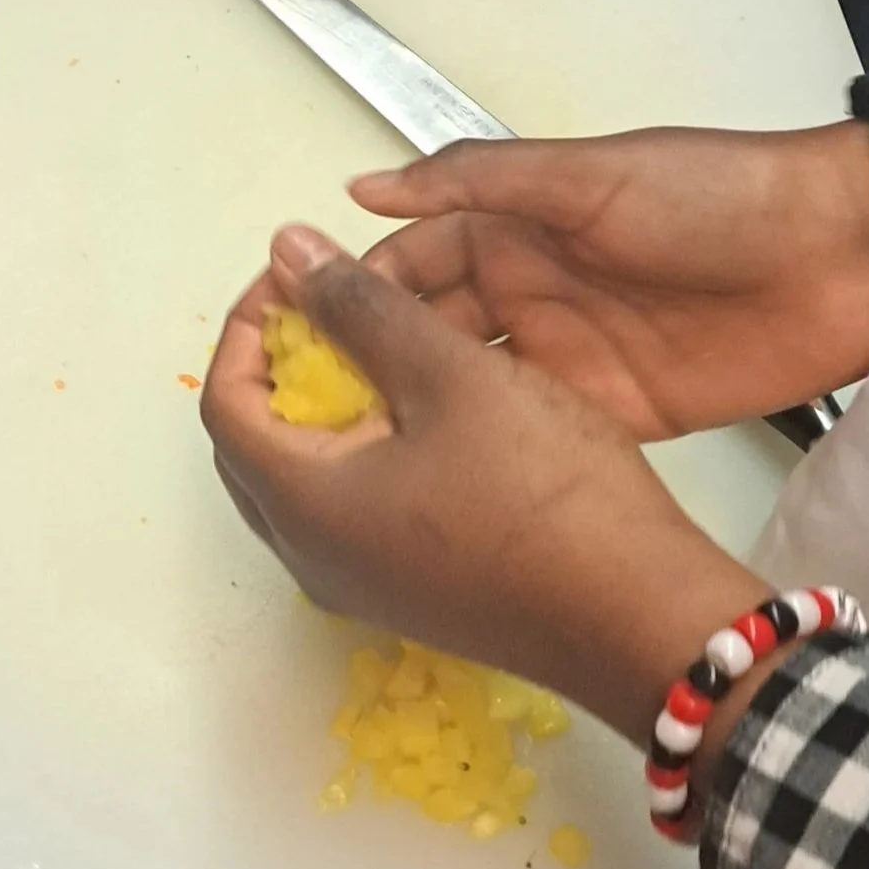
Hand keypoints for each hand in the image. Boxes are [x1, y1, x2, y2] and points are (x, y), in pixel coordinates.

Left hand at [203, 225, 763, 744]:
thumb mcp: (449, 374)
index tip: (298, 273)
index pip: (226, 401)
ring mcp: (363, 582)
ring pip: (304, 474)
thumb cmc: (543, 490)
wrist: (642, 618)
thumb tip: (287, 250)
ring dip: (324, 402)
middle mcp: (314, 555)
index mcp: (303, 504)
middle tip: (330, 300)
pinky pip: (351, 506)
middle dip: (279, 362)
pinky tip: (423, 404)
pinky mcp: (412, 590)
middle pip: (254, 442)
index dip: (249, 323)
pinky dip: (362, 444)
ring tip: (379, 339)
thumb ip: (360, 307)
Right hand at [344, 125, 868, 438]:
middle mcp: (529, 293)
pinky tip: (441, 489)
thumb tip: (361, 189)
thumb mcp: (585, 176)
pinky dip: (492, 456)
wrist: (843, 256)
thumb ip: (475, 182)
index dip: (348, 296)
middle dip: (368, 369)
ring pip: (471, 394)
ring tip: (353, 466)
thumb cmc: (707, 197)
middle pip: (428, 336)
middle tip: (304, 421)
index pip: (409, 264)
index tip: (284, 337)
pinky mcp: (619, 417)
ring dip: (420, 420)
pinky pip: (537, 437)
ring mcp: (571, 359)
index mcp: (513, 228)